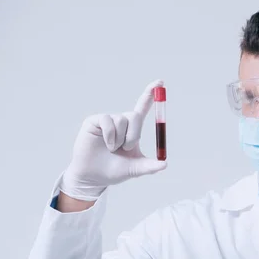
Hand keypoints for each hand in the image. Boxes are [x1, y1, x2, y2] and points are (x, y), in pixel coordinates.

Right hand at [60, 80, 166, 200]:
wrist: (94, 177)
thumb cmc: (114, 171)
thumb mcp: (135, 169)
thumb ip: (149, 166)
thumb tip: (164, 164)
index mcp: (133, 129)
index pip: (143, 107)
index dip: (150, 94)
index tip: (160, 81)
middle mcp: (121, 121)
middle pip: (135, 116)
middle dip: (134, 134)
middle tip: (127, 148)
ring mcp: (108, 120)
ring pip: (122, 120)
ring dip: (120, 138)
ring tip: (113, 149)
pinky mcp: (95, 121)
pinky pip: (108, 121)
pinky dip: (110, 135)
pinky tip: (106, 144)